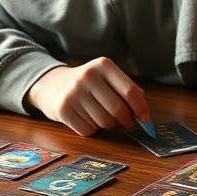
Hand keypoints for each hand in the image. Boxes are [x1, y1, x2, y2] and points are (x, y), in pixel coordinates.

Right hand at [26, 57, 150, 136]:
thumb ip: (127, 89)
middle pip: (118, 110)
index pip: (130, 91)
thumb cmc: (88, 84)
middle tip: (127, 122)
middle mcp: (88, 76)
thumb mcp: (106, 77)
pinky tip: (86, 118)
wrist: (51, 85)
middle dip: (127, 120)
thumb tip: (144, 110)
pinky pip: (89, 130)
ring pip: (105, 122)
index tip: (145, 119)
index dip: (141, 108)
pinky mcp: (63, 109)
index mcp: (103, 65)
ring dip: (108, 124)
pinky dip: (92, 129)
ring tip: (100, 115)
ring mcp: (74, 93)